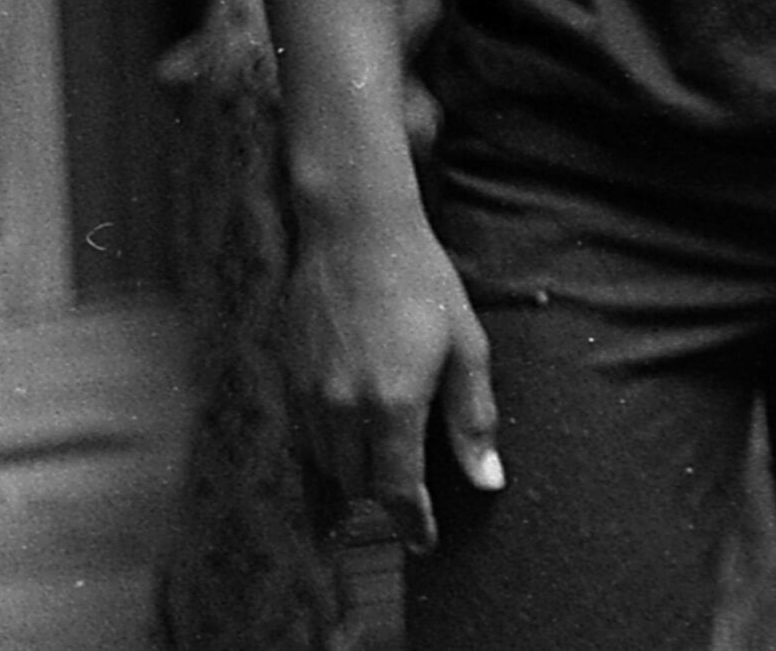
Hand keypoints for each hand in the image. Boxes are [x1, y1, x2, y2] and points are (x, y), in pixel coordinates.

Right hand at [281, 196, 499, 552]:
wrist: (354, 232)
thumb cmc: (422, 282)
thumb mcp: (466, 345)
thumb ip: (473, 418)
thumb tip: (487, 480)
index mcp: (393, 404)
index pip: (398, 491)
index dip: (413, 524)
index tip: (425, 542)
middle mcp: (343, 410)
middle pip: (360, 485)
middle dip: (387, 497)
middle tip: (414, 496)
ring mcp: (309, 396)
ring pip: (327, 467)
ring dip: (355, 477)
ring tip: (382, 468)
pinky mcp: (288, 380)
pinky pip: (303, 440)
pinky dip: (324, 454)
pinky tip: (342, 449)